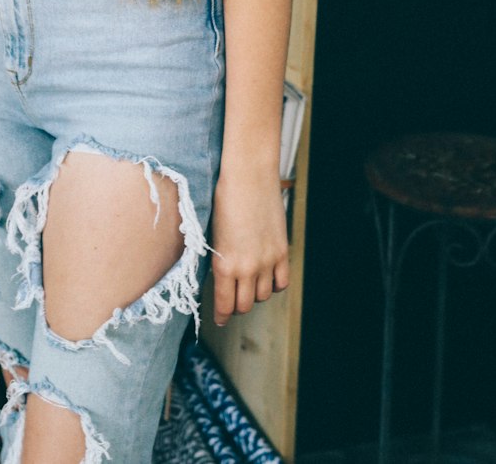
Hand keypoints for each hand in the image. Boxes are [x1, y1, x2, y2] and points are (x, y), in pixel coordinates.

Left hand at [209, 166, 288, 323]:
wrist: (249, 175)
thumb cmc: (223, 198)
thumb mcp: (213, 233)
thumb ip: (218, 258)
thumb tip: (220, 277)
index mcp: (224, 264)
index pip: (224, 304)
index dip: (221, 316)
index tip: (219, 319)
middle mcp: (247, 268)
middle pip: (244, 305)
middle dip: (236, 306)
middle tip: (232, 301)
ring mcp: (267, 261)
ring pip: (262, 295)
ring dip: (254, 294)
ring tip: (248, 285)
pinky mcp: (282, 252)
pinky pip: (281, 282)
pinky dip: (274, 285)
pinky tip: (267, 278)